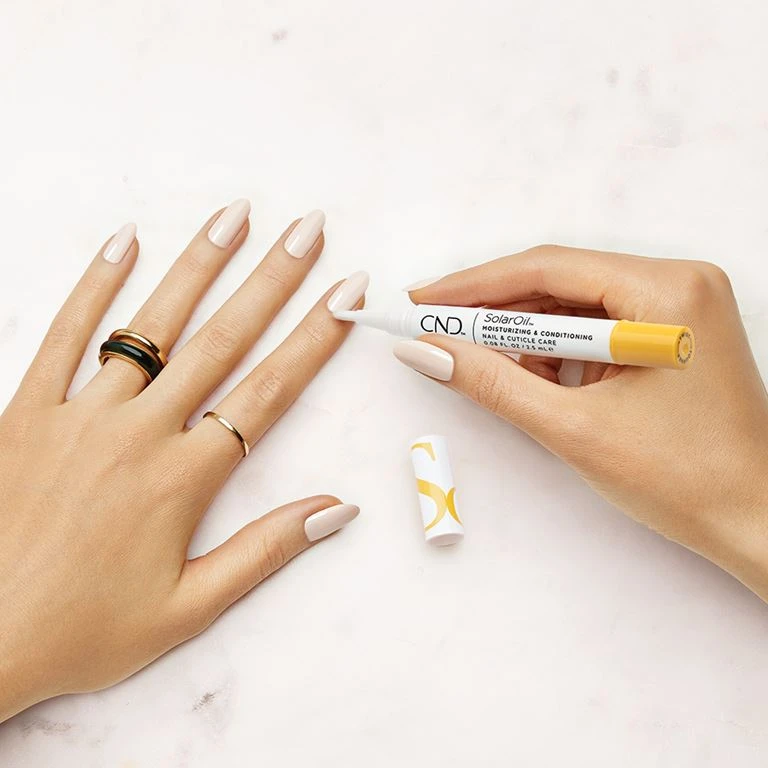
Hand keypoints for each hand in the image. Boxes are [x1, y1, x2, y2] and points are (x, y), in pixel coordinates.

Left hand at [0, 201, 365, 721]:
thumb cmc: (84, 630)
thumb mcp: (187, 608)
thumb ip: (265, 550)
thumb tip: (338, 508)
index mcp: (183, 479)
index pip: (268, 393)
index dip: (314, 338)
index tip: (347, 295)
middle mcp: (138, 432)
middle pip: (221, 341)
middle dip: (272, 280)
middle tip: (307, 230)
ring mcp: (79, 414)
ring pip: (152, 325)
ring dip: (198, 265)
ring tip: (235, 216)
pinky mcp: (25, 410)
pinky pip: (66, 335)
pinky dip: (95, 285)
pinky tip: (125, 241)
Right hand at [397, 246, 767, 597]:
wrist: (755, 523)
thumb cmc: (683, 480)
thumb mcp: (572, 429)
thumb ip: (492, 383)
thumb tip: (426, 352)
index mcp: (666, 292)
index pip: (547, 269)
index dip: (474, 286)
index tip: (422, 301)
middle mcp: (677, 284)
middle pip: (559, 283)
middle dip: (494, 314)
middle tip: (435, 333)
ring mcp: (677, 309)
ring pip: (573, 307)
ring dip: (522, 337)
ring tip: (476, 364)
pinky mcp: (669, 335)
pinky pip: (595, 328)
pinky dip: (554, 353)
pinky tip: (525, 378)